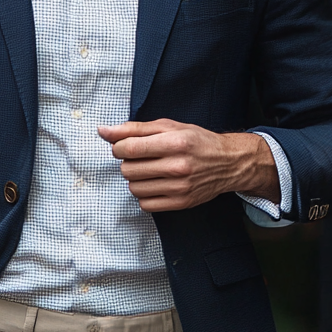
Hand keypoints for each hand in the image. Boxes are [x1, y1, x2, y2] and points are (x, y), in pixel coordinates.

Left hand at [98, 119, 279, 211]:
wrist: (228, 163)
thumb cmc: (196, 141)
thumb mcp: (168, 126)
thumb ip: (134, 129)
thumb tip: (103, 131)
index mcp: (174, 142)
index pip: (129, 149)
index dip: (118, 147)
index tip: (123, 146)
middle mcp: (178, 166)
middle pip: (128, 169)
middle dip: (127, 162)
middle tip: (140, 158)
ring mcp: (180, 187)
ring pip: (134, 188)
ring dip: (135, 179)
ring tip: (149, 170)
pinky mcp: (181, 203)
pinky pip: (145, 204)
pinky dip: (144, 195)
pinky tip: (154, 184)